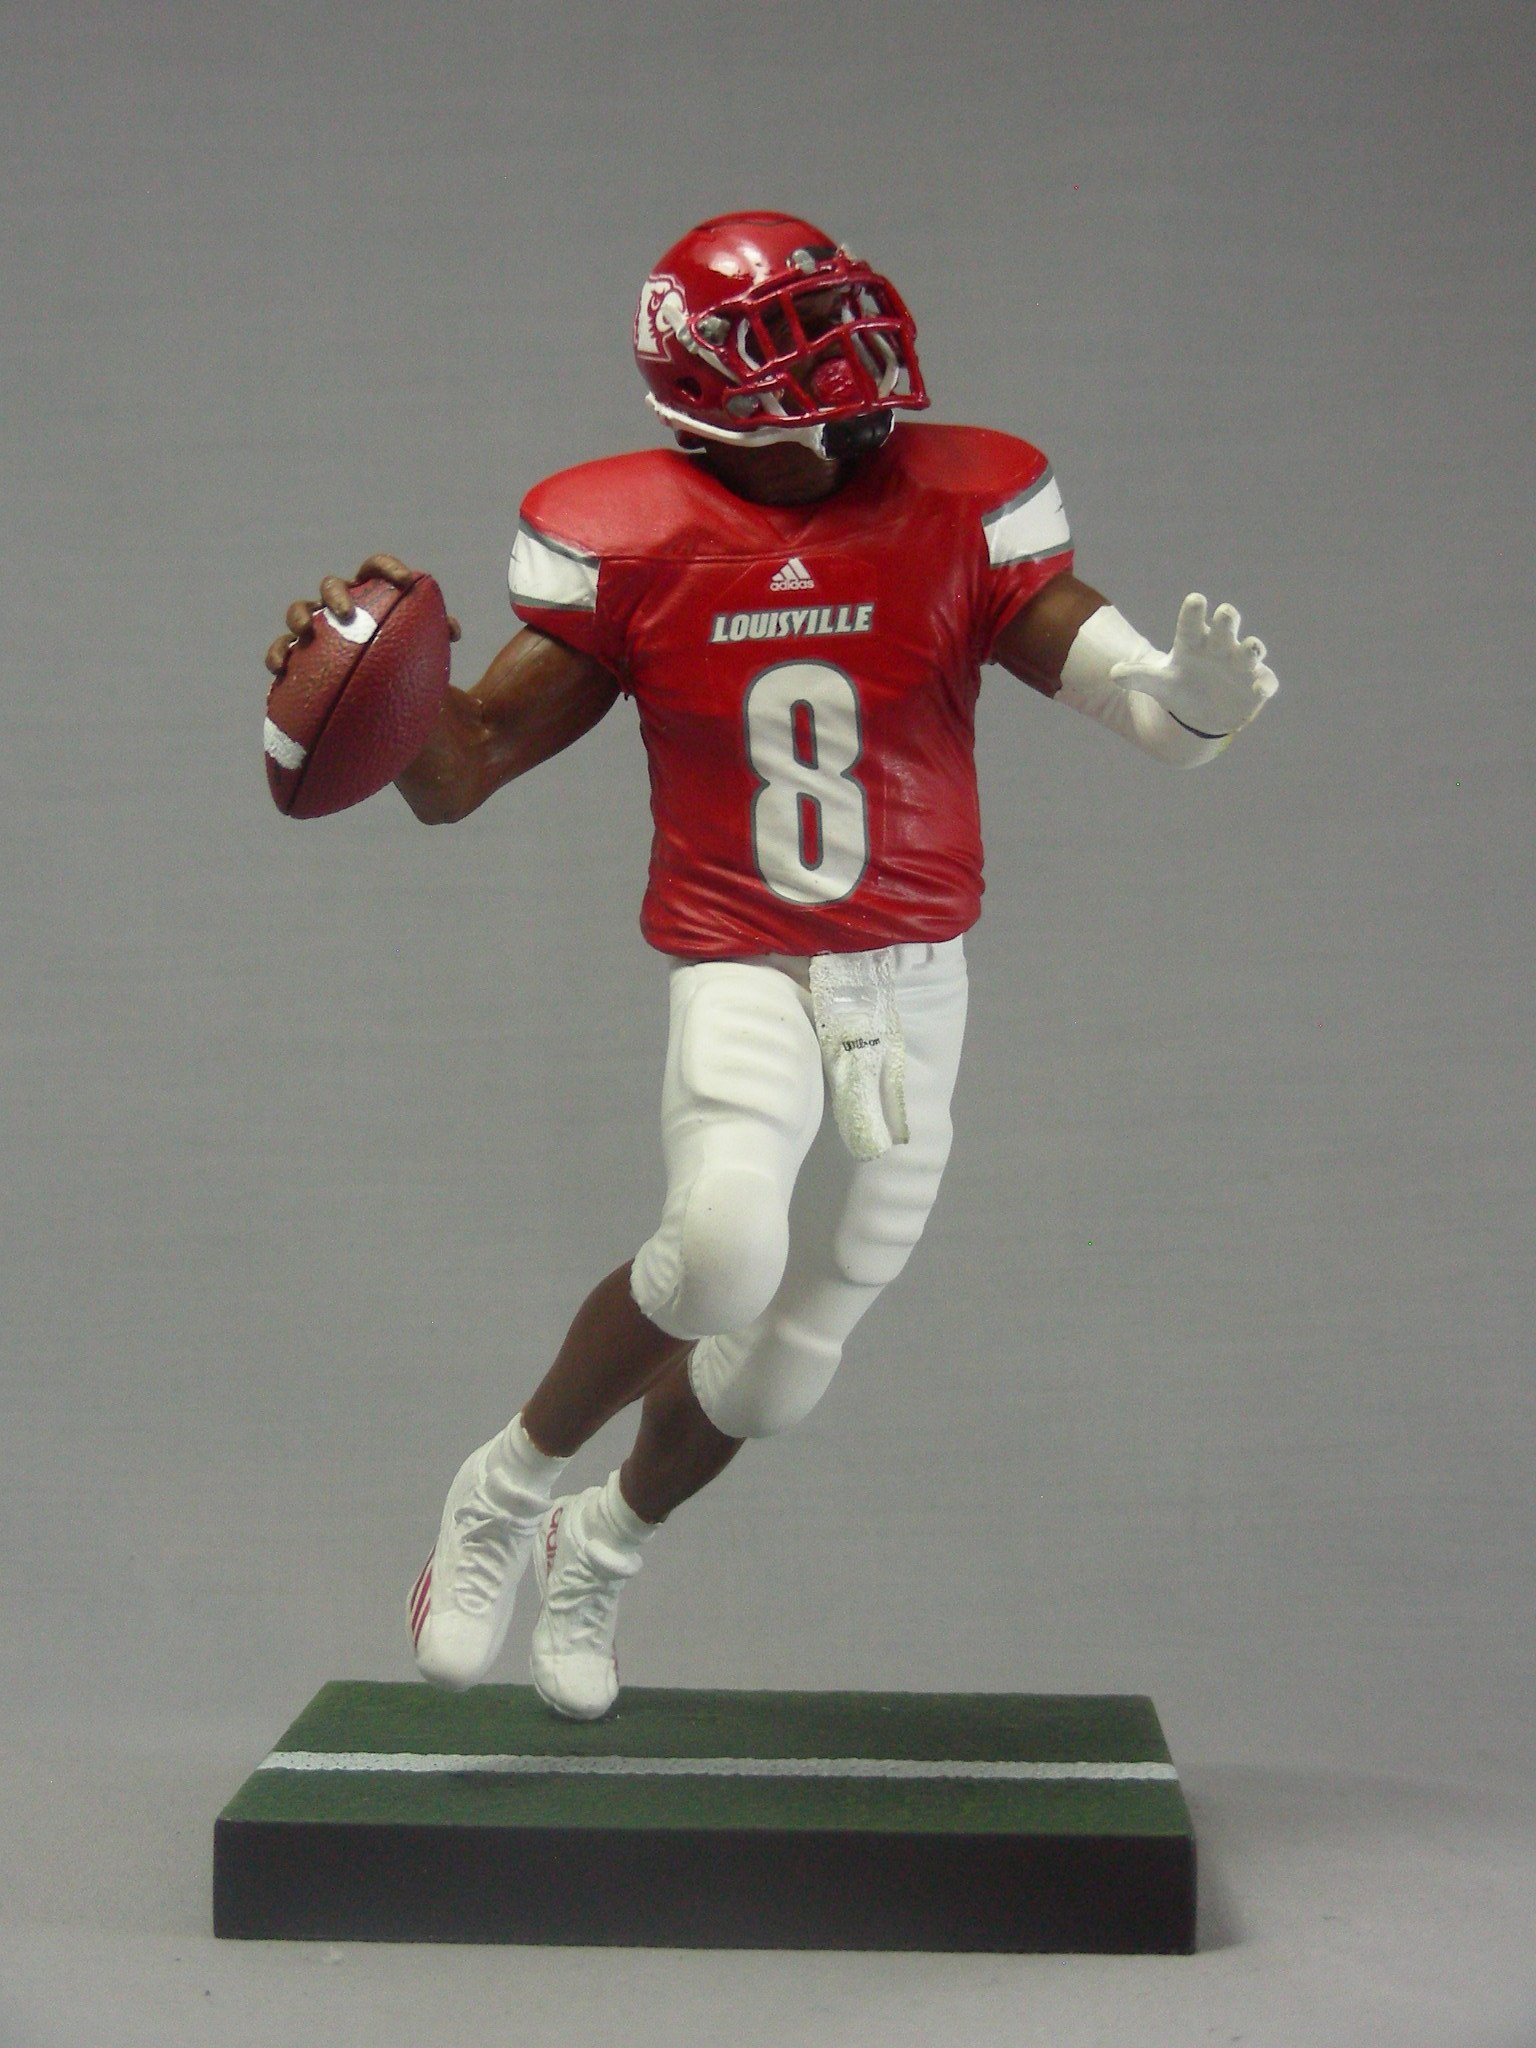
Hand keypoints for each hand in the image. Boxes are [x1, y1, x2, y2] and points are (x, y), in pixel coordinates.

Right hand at [264, 553, 460, 675]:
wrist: (378, 704)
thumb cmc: (403, 672)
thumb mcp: (424, 657)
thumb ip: (437, 637)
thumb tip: (451, 631)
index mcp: (370, 598)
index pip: (375, 570)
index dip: (387, 568)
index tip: (404, 582)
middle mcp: (339, 607)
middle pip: (332, 586)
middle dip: (337, 595)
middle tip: (346, 613)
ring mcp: (316, 628)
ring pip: (299, 609)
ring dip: (300, 615)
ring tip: (306, 631)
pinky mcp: (297, 655)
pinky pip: (281, 649)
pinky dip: (278, 654)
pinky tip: (281, 668)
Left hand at [1112, 593, 1276, 739]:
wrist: (1202, 712)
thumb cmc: (1179, 688)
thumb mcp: (1158, 683)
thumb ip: (1137, 677)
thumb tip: (1113, 673)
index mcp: (1194, 642)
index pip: (1192, 623)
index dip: (1194, 612)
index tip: (1196, 599)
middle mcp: (1220, 647)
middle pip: (1226, 627)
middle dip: (1228, 620)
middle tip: (1226, 613)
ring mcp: (1241, 664)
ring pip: (1251, 650)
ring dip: (1253, 648)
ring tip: (1252, 648)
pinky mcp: (1256, 684)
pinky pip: (1266, 681)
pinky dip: (1265, 684)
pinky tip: (1260, 689)